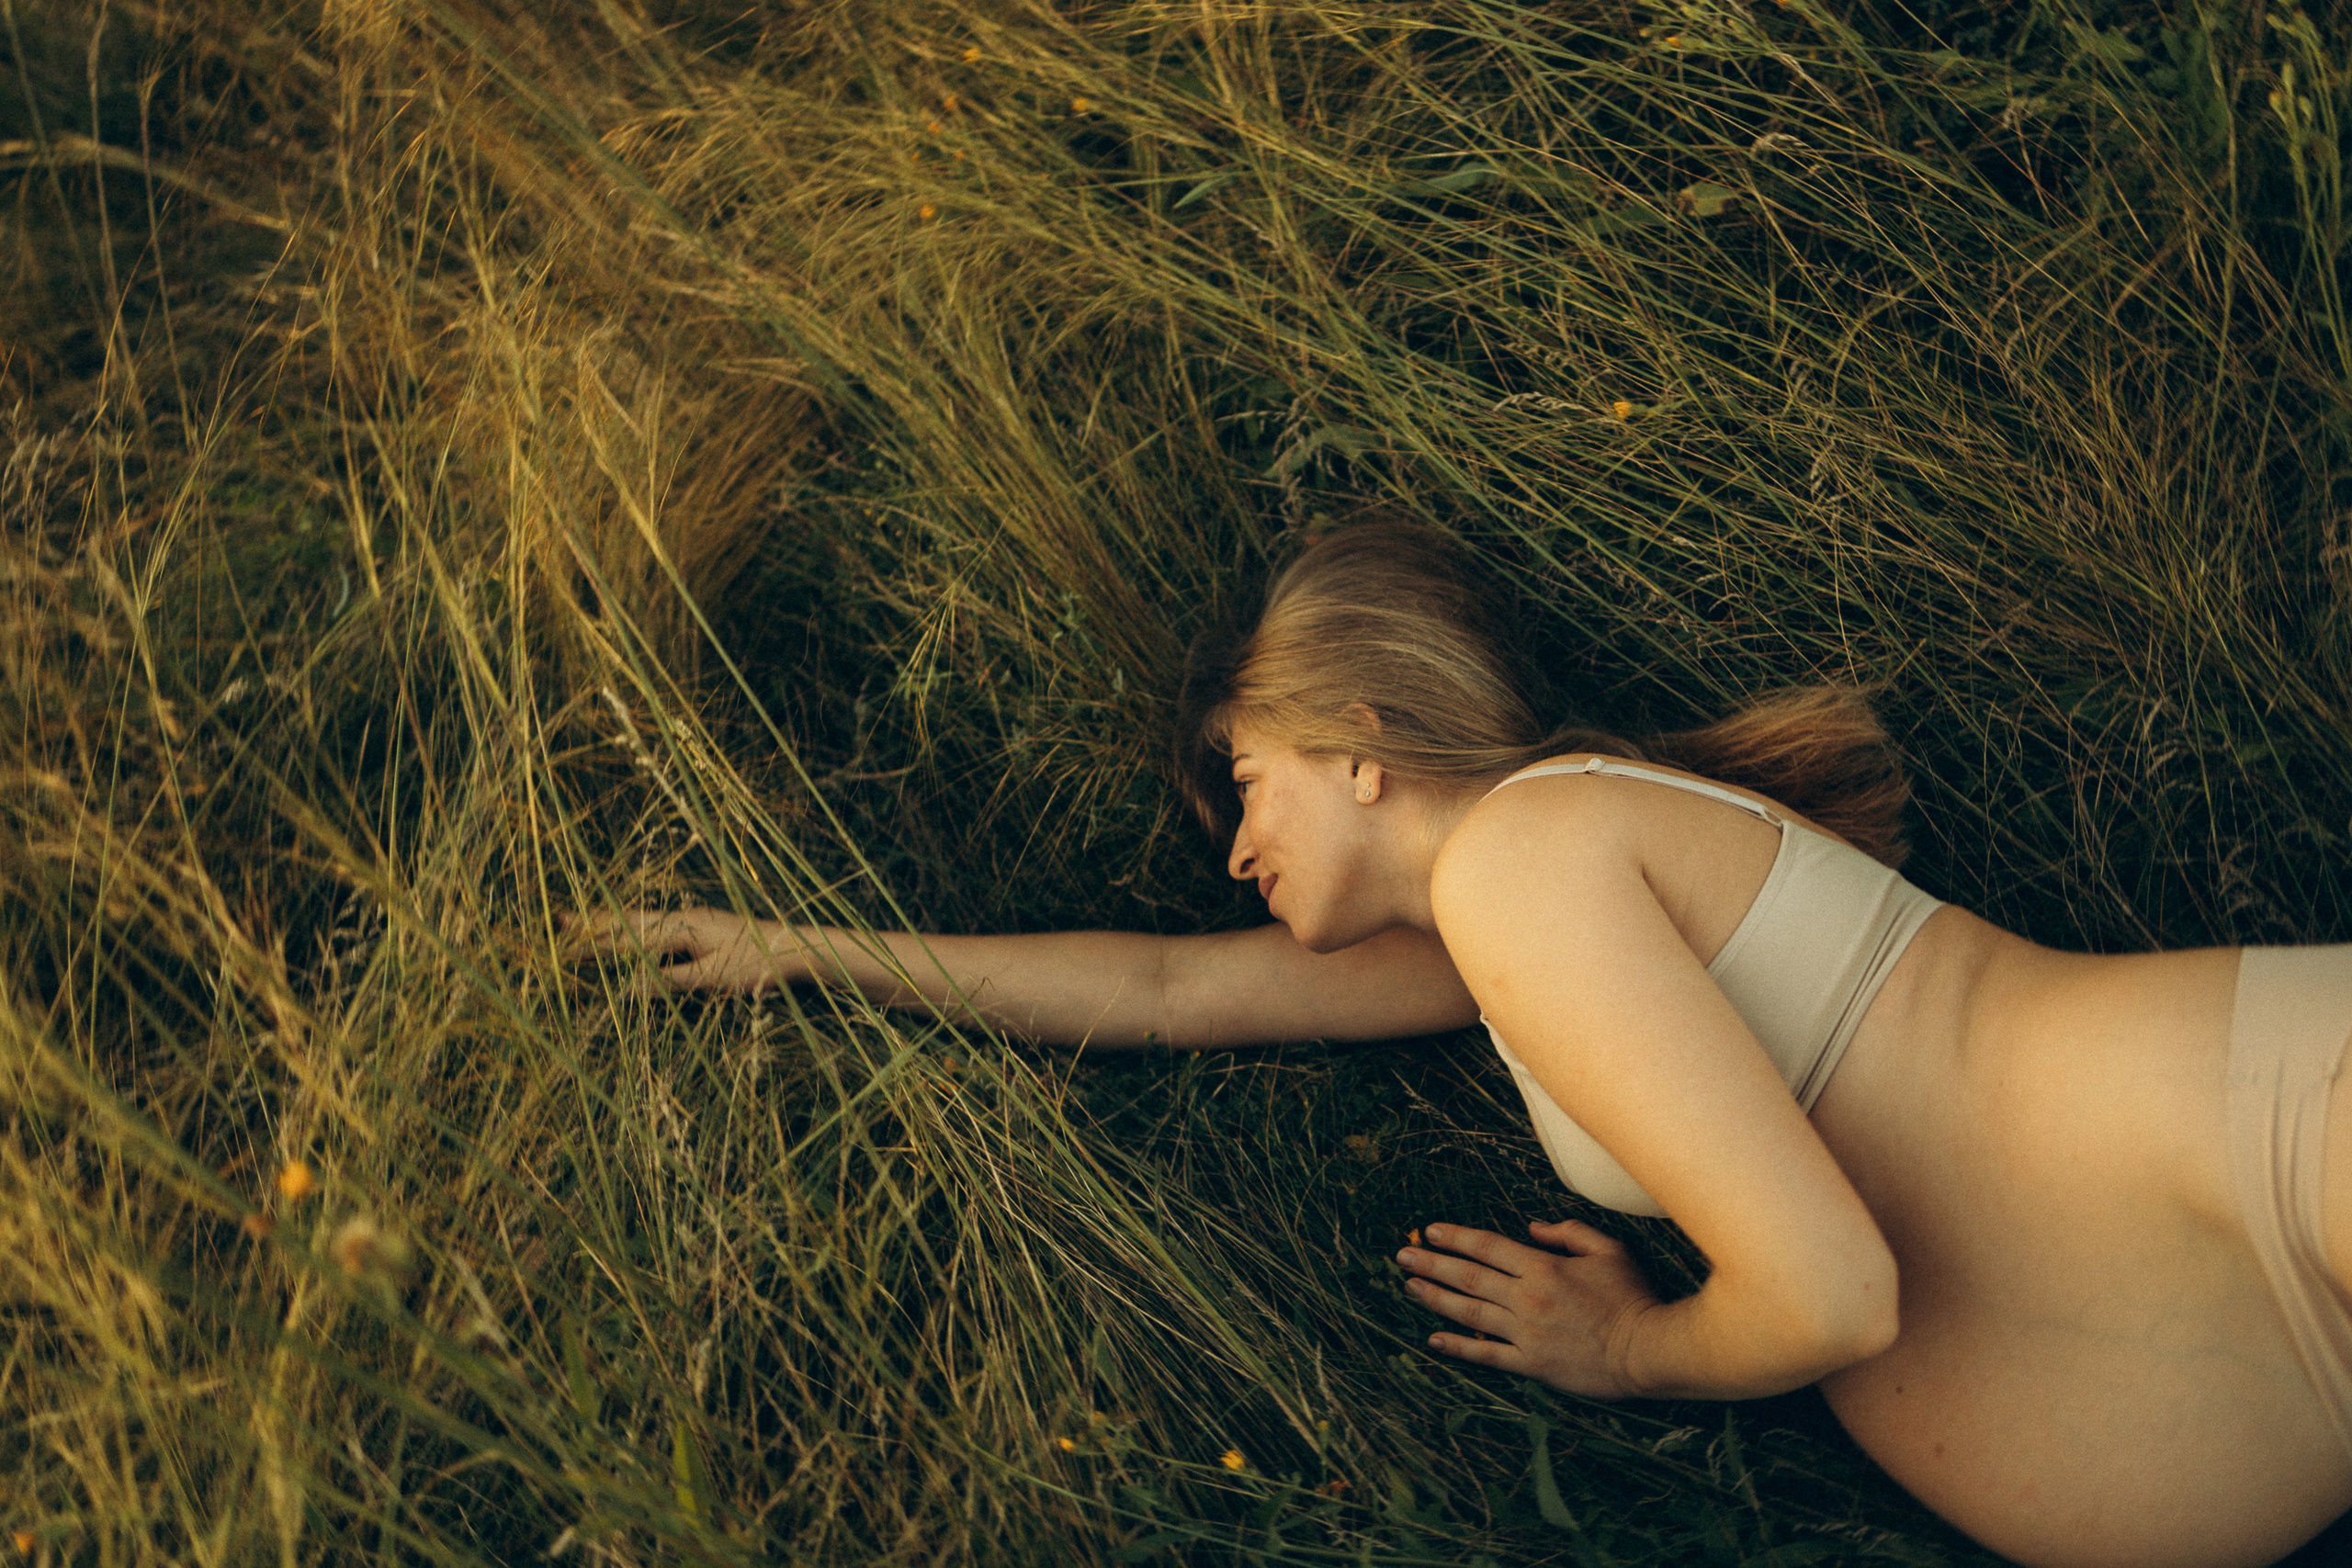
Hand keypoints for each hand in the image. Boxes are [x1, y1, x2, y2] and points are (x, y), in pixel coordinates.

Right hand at [558, 906, 803, 994]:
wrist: (798, 948)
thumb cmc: (758, 964)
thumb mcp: (712, 979)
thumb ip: (668, 982)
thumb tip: (626, 989)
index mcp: (682, 927)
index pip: (628, 940)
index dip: (596, 948)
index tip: (564, 951)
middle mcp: (684, 917)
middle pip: (630, 921)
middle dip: (595, 924)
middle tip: (562, 920)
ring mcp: (696, 920)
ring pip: (644, 920)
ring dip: (614, 921)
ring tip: (587, 919)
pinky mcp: (706, 927)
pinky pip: (661, 925)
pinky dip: (638, 927)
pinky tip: (636, 930)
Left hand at [1396, 1218, 1660, 1397]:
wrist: (1648, 1351)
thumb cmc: (1633, 1298)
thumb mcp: (1609, 1249)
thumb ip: (1568, 1232)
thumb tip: (1532, 1228)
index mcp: (1543, 1267)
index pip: (1487, 1247)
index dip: (1456, 1237)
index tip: (1430, 1232)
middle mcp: (1527, 1298)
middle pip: (1469, 1277)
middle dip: (1432, 1264)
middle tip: (1402, 1256)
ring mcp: (1526, 1333)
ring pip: (1470, 1312)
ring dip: (1435, 1299)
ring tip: (1409, 1288)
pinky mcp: (1532, 1364)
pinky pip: (1487, 1354)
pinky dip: (1458, 1346)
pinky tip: (1434, 1339)